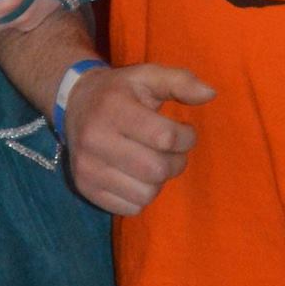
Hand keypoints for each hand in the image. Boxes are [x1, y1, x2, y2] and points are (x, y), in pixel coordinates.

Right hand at [64, 63, 214, 215]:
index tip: (185, 133)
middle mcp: (95, 139)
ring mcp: (87, 167)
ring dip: (158, 181)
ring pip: (146, 194)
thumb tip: (211, 93)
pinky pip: (130, 208)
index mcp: (113, 108)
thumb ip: (180, 81)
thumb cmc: (119, 91)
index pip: (164, 137)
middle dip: (175, 162)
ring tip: (152, 161)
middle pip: (156, 170)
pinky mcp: (84, 188)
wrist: (74, 103)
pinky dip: (141, 196)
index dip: (186, 138)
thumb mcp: (148, 77)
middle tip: (171, 151)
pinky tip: (135, 175)